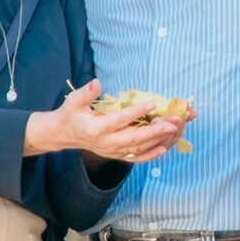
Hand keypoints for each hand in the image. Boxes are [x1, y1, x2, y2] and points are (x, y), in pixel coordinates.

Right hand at [28, 80, 188, 163]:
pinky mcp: (116, 155)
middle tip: (173, 121)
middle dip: (156, 130)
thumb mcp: (73, 101)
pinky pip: (136, 157)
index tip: (152, 103)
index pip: (119, 120)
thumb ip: (85, 93)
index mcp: (96, 129)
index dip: (136, 112)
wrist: (63, 135)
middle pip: (135, 138)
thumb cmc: (70, 114)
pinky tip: (165, 147)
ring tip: (176, 128)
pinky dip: (151, 154)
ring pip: (139, 148)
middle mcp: (106, 143)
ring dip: (159, 140)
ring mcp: (112, 151)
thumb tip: (96, 83)